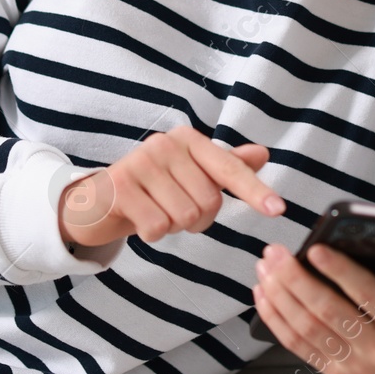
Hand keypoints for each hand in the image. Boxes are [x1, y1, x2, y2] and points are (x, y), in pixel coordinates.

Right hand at [58, 126, 278, 247]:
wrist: (97, 200)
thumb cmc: (152, 188)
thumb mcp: (190, 174)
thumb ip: (225, 166)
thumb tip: (262, 154)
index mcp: (189, 140)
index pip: (230, 169)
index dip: (255, 191)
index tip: (278, 209)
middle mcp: (167, 144)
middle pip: (209, 202)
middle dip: (198, 219)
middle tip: (174, 209)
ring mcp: (142, 162)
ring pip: (185, 216)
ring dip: (175, 226)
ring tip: (157, 211)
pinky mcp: (121, 186)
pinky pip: (159, 227)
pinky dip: (154, 233)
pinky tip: (140, 219)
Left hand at [253, 241, 374, 373]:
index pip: (367, 295)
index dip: (340, 272)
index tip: (316, 249)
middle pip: (327, 312)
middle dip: (295, 279)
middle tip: (275, 252)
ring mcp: (352, 365)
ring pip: (306, 329)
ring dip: (280, 296)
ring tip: (265, 266)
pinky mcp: (335, 373)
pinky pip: (298, 346)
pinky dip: (276, 320)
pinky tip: (263, 295)